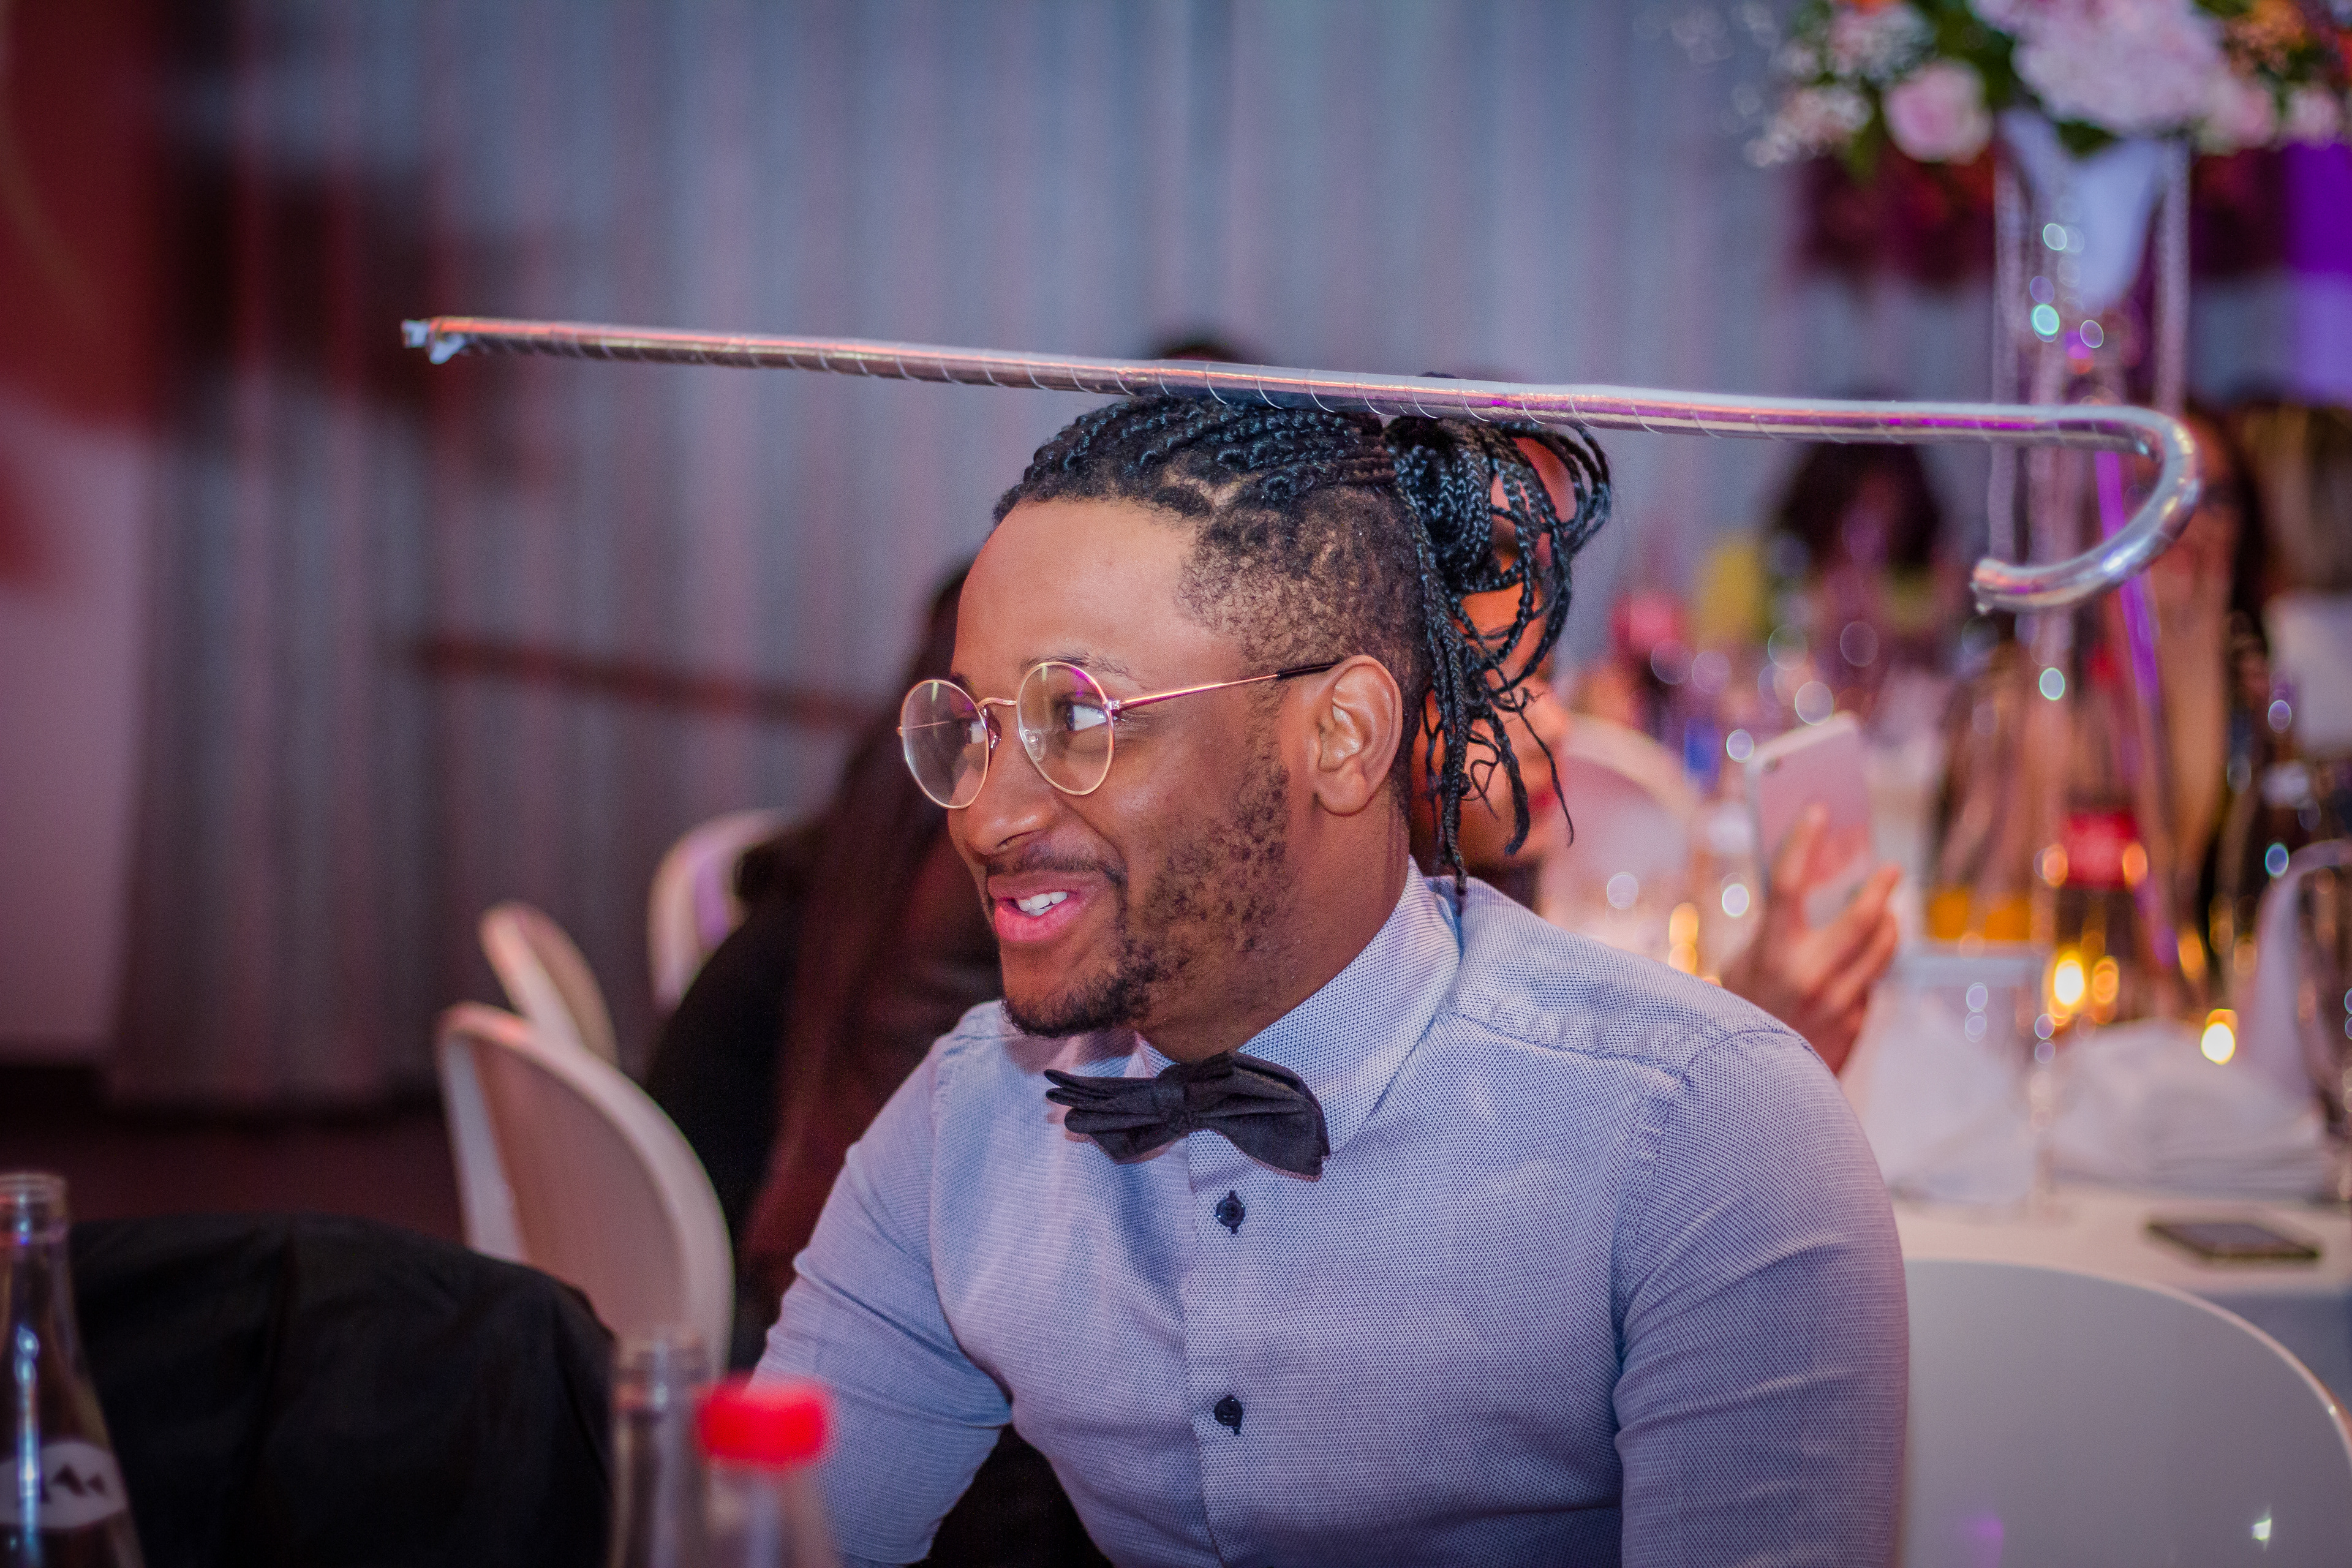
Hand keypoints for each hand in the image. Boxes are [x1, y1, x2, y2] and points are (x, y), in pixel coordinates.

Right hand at [1719, 804, 1901, 1073]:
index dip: (1803, 841)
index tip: (1818, 813)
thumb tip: (1803, 889)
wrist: (1746, 1084)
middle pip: (1862, 917)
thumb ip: (1772, 930)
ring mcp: (1837, 1002)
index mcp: (1770, 952)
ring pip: (1881, 949)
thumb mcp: (1740, 964)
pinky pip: (1870, 984)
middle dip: (1880, 888)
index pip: (1790, 881)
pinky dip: (1866, 970)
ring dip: (1887, 926)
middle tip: (1889, 870)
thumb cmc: (1738, 1012)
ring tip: (1887, 915)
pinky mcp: (1854, 1023)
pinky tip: (1856, 968)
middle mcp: (1808, 975)